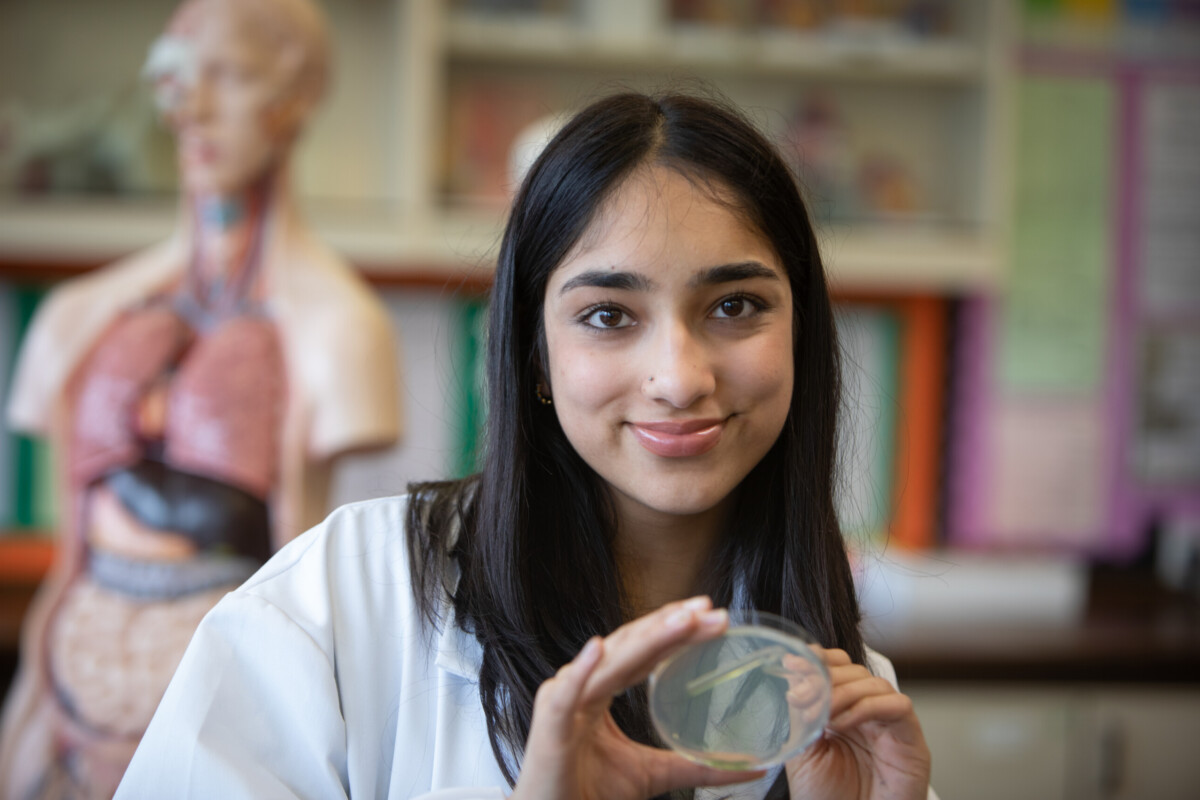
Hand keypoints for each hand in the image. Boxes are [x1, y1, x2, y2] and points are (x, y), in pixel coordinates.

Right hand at [510, 597, 765, 799]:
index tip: (713, 615)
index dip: (676, 630)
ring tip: (679, 621)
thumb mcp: (654, 774)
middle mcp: (585, 685)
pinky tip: (597, 649)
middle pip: (631, 645)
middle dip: (670, 625)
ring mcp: (564, 701)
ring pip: (609, 662)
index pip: (645, 650)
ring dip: (644, 639)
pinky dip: (581, 671)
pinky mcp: (549, 726)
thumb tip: (752, 769)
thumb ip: (698, 767)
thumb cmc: (588, 791)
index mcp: (604, 689)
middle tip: (709, 610)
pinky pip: (566, 694)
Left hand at [785, 647, 929, 799]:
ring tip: (822, 715)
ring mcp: (891, 724)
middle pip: (855, 671)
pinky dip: (867, 708)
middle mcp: (869, 713)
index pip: (838, 667)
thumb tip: (794, 681)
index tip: (793, 660)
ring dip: (843, 692)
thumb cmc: (829, 798)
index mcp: (843, 710)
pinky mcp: (911, 738)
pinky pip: (897, 706)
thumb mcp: (805, 751)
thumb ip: (802, 716)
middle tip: (801, 695)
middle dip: (826, 677)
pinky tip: (842, 724)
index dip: (818, 658)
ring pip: (875, 684)